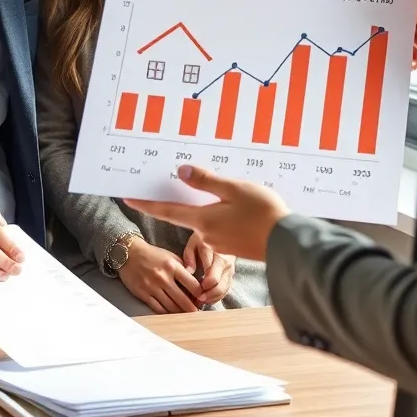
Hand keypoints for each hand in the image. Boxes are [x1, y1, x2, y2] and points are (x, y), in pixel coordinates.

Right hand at [117, 237, 202, 314]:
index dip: (199, 294)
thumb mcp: (170, 255)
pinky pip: (158, 308)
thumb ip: (182, 267)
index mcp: (172, 266)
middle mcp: (163, 277)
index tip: (202, 298)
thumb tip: (195, 280)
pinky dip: (166, 313)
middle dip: (192, 309)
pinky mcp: (143, 294)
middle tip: (196, 313)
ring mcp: (152, 287)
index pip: (192, 284)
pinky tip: (171, 314)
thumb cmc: (152, 254)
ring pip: (171, 307)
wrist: (129, 253)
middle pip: (183, 299)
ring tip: (185, 315)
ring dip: (180, 313)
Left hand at [126, 167, 289, 260]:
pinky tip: (241, 206)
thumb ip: (206, 181)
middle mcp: (208, 234)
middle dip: (188, 199)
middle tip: (188, 179)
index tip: (128, 198)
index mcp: (203, 220)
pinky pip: (224, 225)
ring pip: (209, 219)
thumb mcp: (234, 189)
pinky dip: (226, 214)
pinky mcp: (236, 245)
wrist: (288, 244)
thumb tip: (181, 171)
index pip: (167, 210)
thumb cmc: (263, 214)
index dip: (146, 204)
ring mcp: (222, 243)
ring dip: (212, 206)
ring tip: (228, 190)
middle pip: (189, 213)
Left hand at [183, 232, 234, 305]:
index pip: (212, 275)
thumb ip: (189, 256)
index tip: (197, 291)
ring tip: (201, 301)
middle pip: (220, 285)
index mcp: (215, 254)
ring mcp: (230, 270)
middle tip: (198, 299)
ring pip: (224, 289)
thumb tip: (189, 271)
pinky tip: (208, 299)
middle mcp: (225, 263)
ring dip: (213, 297)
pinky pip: (226, 289)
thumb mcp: (192, 244)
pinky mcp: (230, 275)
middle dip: (209, 294)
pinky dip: (217, 297)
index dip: (205, 286)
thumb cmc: (202, 240)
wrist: (219, 236)